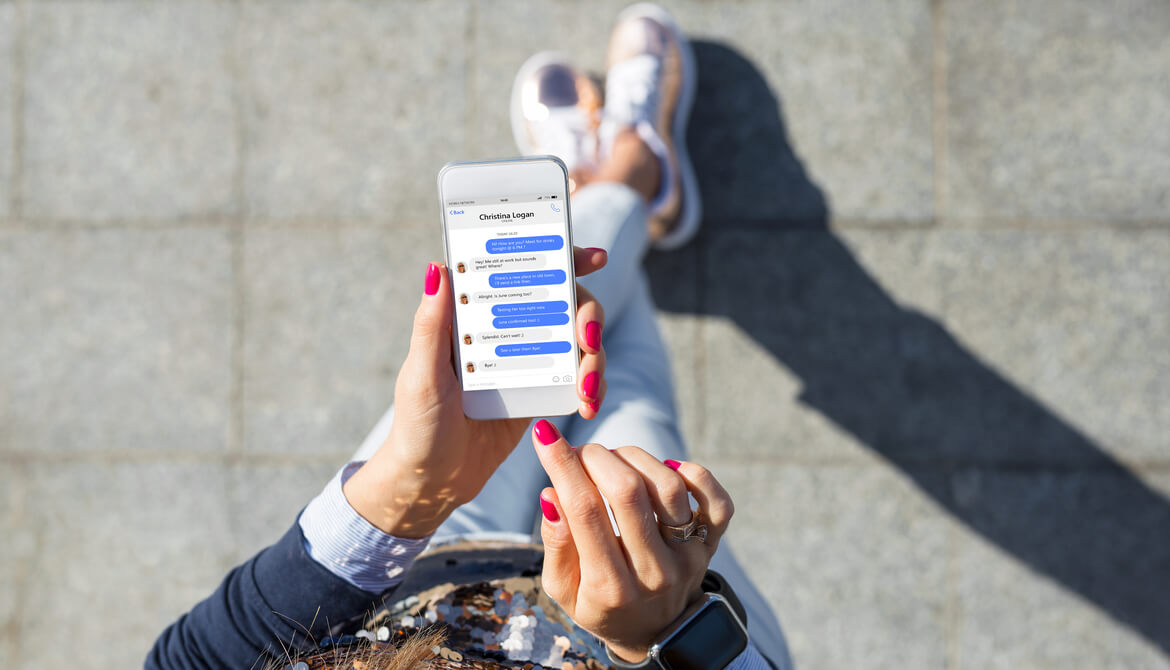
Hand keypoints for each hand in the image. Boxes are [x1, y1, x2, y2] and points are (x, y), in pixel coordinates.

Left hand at [343, 248, 608, 537]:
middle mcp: (505, 329)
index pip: (521, 272)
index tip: (593, 258)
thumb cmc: (417, 425)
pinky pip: (577, 378)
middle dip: (588, 315)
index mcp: (474, 314)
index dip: (561, 258)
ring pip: (578, 340)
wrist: (433, 481)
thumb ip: (431, 325)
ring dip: (594, 358)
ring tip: (588, 391)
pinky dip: (591, 386)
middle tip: (589, 340)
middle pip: (564, 302)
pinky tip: (588, 404)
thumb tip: (438, 268)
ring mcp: (527, 359)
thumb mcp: (422, 375)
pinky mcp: (541, 391)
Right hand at [529, 420, 735, 661]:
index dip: (562, 465)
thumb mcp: (563, 589)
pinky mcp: (711, 545)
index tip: (545, 434)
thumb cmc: (600, 604)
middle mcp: (654, 572)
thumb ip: (556, 544)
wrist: (654, 634)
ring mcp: (688, 558)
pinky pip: (717, 501)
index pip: (584, 511)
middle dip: (596, 457)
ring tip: (614, 461)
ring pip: (668, 487)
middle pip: (628, 492)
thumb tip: (552, 494)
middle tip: (582, 453)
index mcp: (609, 587)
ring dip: (635, 458)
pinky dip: (694, 473)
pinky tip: (666, 468)